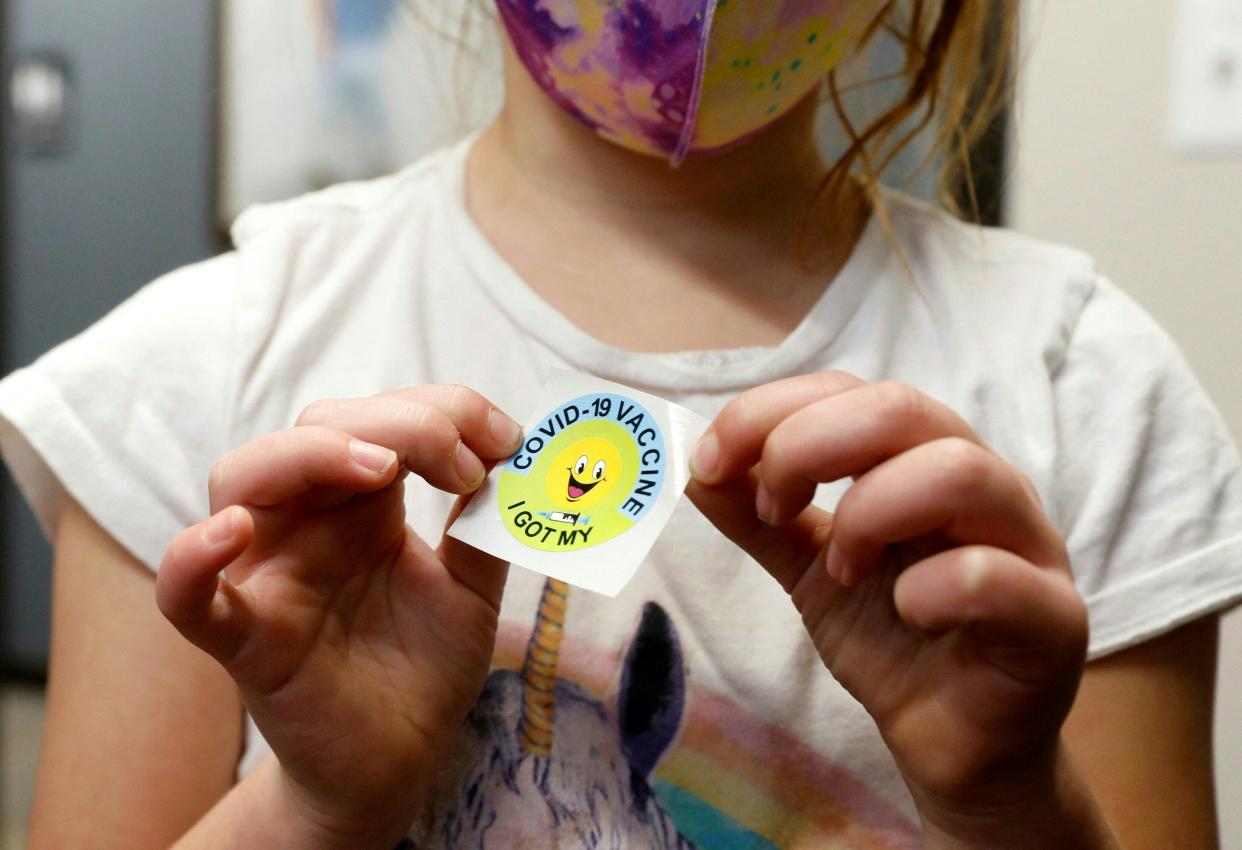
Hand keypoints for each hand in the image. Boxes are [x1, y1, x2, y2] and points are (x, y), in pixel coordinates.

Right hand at [156, 386, 522, 844]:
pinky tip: (235, 532)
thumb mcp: (473, 585)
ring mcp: (268, 574)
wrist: (399, 759)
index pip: (377, 420)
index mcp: (360, 505)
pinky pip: (188, 596)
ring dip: (311, 454)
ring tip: (381, 468)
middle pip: (315, 430)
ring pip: (242, 480)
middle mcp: (306, 523)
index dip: (443, 412)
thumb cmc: (423, 665)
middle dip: (398, 424)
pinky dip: (193, 559)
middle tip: (463, 465)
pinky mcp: (245, 639)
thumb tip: (512, 456)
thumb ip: (483, 523)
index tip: (505, 441)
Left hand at [688, 372, 1095, 845]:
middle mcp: (980, 482)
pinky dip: (936, 586)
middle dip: (809, 445)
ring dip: (871, 511)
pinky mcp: (1052, 619)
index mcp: (920, 458)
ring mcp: (1026, 544)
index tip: (709, 461)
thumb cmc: (894, 638)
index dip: (769, 411)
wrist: (954, 743)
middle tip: (771, 505)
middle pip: (903, 408)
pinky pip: (998, 575)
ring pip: (960, 471)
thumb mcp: (809, 567)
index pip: (848, 390)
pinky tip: (907, 612)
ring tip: (841, 568)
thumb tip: (693, 467)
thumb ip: (759, 516)